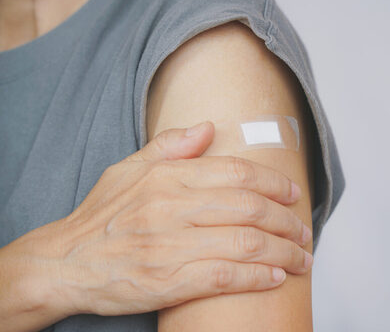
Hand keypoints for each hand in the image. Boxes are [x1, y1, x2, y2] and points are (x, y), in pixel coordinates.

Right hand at [46, 121, 311, 316]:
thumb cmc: (100, 216)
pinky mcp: (167, 282)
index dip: (274, 183)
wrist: (64, 262)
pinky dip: (257, 277)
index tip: (293, 194)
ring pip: (245, 244)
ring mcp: (170, 246)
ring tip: (302, 257)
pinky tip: (275, 276)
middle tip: (304, 229)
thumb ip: (170, 145)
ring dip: (283, 251)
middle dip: (287, 220)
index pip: (237, 173)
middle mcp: (171, 208)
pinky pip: (225, 277)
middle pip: (249, 208)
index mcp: (167, 178)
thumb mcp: (128, 169)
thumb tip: (209, 126)